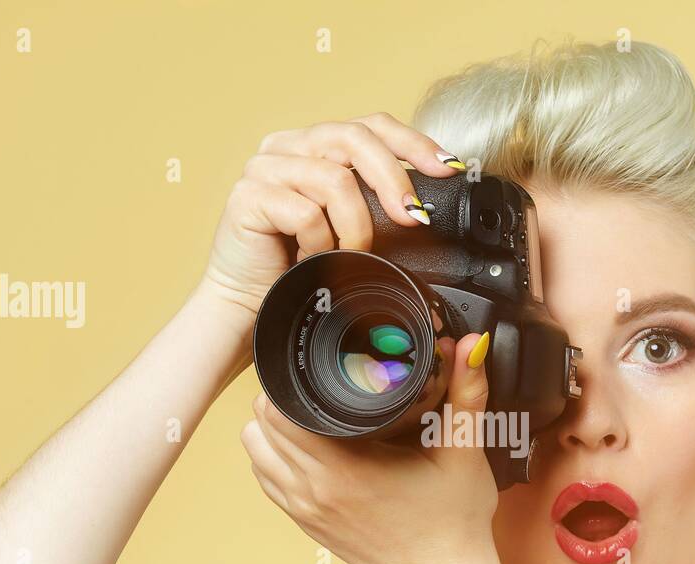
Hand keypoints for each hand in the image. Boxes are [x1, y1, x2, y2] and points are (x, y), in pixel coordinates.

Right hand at [197, 111, 467, 340]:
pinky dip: (321, 245)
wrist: (250, 307)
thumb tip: (426, 209)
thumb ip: (377, 207)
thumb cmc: (301, 270)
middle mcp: (288, 146)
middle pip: (354, 138)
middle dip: (394, 180)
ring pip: (334, 180)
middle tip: (414, 219)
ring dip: (355, 228)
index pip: (371, 125)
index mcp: (315, 145)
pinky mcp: (247, 196)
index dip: (413, 143)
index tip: (447, 168)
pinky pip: (305, 212)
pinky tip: (312, 261)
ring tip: (349, 256)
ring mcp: (264, 167)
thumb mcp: (350, 231)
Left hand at [240, 331, 500, 563]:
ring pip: (255, 452)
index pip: (279, 411)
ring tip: (308, 411)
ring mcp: (305, 510)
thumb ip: (466, 394)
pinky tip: (307, 445)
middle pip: (261, 425)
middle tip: (316, 381)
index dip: (290, 381)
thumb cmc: (455, 523)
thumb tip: (469, 345)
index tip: (316, 366)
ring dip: (273, 428)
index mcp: (344, 469)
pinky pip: (266, 479)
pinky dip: (275, 456)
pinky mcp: (306, 523)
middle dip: (282, 396)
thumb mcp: (464, 452)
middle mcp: (313, 490)